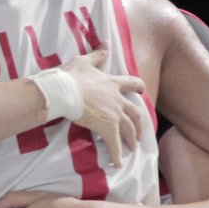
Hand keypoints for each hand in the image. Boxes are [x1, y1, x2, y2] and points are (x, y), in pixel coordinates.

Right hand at [60, 46, 144, 166]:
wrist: (65, 91)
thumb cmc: (71, 76)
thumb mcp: (84, 61)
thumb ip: (97, 55)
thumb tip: (106, 44)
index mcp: (112, 83)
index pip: (132, 84)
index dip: (138, 87)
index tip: (143, 90)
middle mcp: (117, 99)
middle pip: (135, 112)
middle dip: (139, 123)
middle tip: (140, 131)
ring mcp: (114, 115)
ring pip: (129, 129)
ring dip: (132, 139)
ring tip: (133, 148)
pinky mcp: (108, 128)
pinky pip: (115, 145)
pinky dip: (117, 155)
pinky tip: (117, 164)